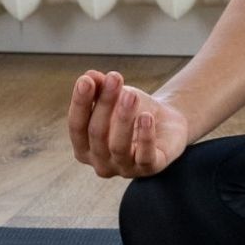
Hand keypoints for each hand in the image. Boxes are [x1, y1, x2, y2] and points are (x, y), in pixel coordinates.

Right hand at [69, 69, 189, 177]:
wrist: (167, 123)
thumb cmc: (134, 111)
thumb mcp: (116, 97)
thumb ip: (100, 88)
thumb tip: (88, 75)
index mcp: (84, 148)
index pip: (76, 126)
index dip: (80, 103)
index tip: (86, 81)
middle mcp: (100, 163)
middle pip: (97, 134)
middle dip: (105, 104)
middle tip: (115, 78)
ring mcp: (124, 169)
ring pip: (119, 146)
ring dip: (124, 119)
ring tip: (131, 95)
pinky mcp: (149, 168)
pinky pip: (145, 156)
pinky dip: (145, 137)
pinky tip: (147, 117)